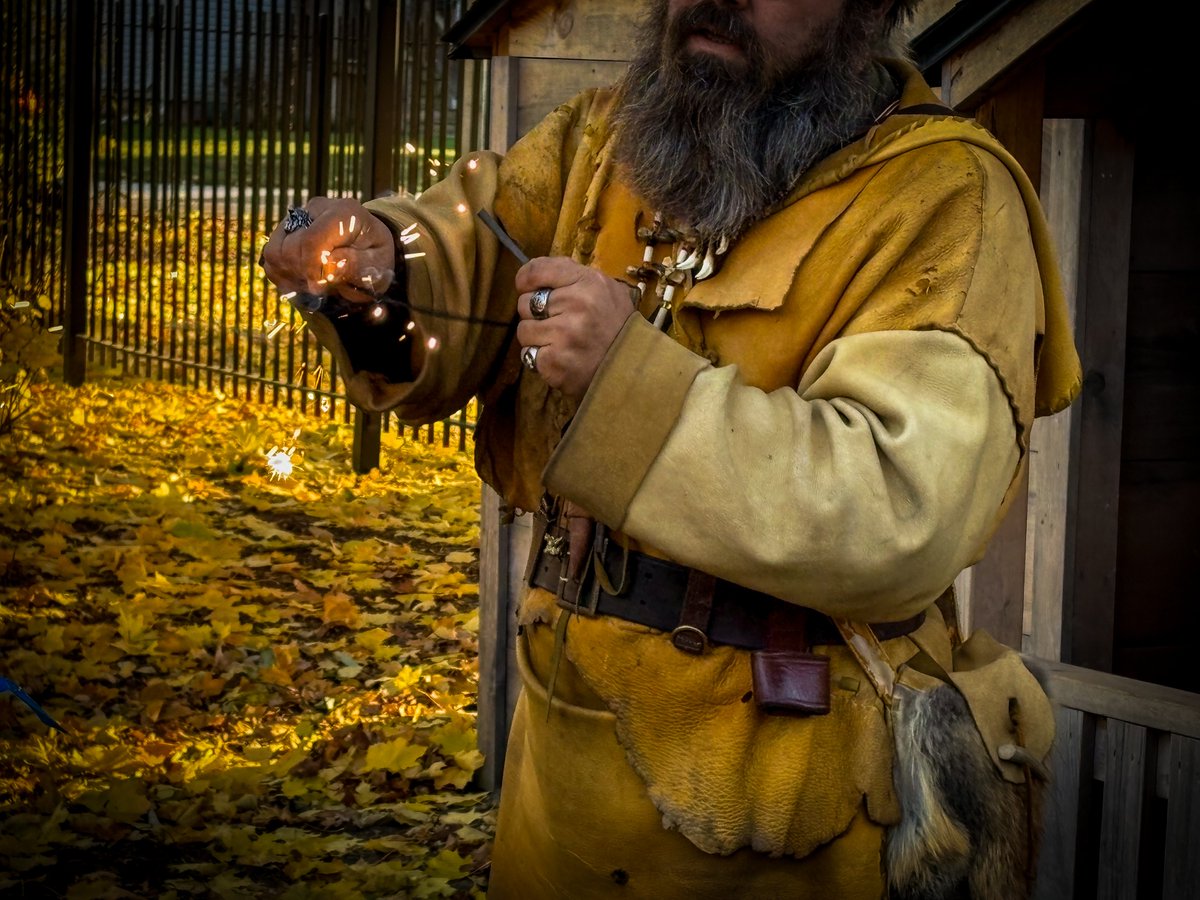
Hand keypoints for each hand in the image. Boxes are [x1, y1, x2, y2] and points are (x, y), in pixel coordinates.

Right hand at [259, 198, 395, 303]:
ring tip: (311, 284)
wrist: (368, 245)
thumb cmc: (375, 256)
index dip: (310, 269)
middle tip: (321, 287)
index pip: (311, 240)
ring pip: (274, 252)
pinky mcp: (286, 230)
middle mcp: (317, 209)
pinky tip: (301, 281)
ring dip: (290, 275)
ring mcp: (298, 217)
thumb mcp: (377, 265)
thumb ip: (356, 265)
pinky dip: (282, 274)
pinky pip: (270, 257)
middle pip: (288, 247)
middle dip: (302, 275)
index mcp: (344, 213)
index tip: (319, 287)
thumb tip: (327, 267)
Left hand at [515, 257, 638, 399]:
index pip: (536, 271)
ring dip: (536, 338)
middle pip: (525, 303)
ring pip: (524, 330)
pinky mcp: (554, 362)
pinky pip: (528, 354)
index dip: (526, 281)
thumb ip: (572, 276)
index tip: (528, 288)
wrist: (631, 368)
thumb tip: (534, 274)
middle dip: (535, 314)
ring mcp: (564, 335)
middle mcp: (576, 305)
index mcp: (589, 282)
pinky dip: (539, 358)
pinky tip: (560, 358)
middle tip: (557, 322)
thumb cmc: (616, 326)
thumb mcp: (606, 289)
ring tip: (560, 342)